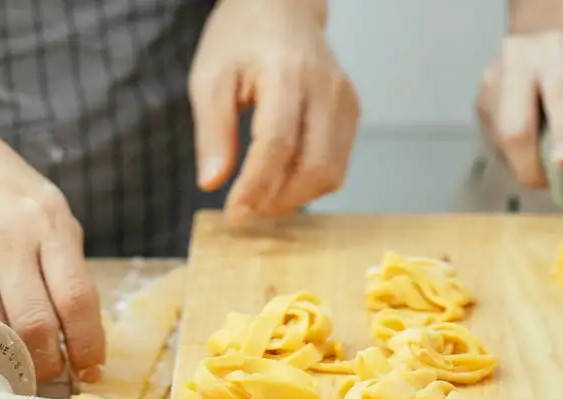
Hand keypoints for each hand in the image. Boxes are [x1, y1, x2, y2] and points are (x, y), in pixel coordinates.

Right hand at [0, 100, 103, 381]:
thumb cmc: (4, 187)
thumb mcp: (49, 211)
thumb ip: (65, 262)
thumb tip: (82, 330)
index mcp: (49, 223)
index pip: (77, 299)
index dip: (88, 344)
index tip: (92, 369)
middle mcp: (6, 238)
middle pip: (35, 324)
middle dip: (49, 363)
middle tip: (55, 377)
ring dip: (12, 357)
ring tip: (23, 365)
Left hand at [190, 0, 358, 224]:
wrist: (282, 8)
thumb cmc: (241, 40)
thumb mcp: (210, 78)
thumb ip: (212, 132)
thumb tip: (211, 183)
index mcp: (286, 74)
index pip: (276, 144)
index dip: (256, 186)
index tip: (234, 213)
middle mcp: (325, 88)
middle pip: (314, 167)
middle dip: (280, 200)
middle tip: (247, 210)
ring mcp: (345, 101)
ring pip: (332, 173)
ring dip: (297, 197)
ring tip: (263, 197)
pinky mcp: (353, 111)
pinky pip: (338, 163)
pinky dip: (310, 181)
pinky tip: (284, 178)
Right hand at [477, 28, 562, 186]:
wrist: (555, 44)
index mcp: (558, 51)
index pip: (559, 94)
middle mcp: (516, 60)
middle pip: (515, 127)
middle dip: (535, 167)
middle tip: (557, 184)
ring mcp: (491, 82)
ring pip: (503, 142)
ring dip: (528, 163)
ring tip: (551, 153)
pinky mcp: (480, 102)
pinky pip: (497, 144)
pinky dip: (518, 156)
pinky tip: (536, 139)